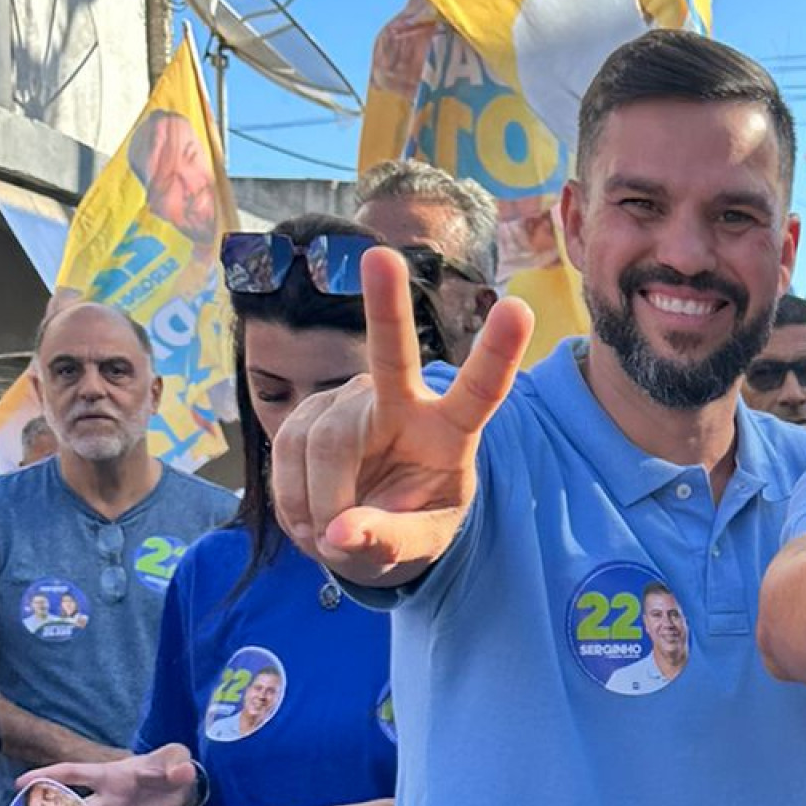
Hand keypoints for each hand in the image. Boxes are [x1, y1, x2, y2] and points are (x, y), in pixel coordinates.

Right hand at [269, 247, 531, 586]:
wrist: (367, 525)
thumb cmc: (410, 525)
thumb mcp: (418, 547)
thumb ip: (389, 543)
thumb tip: (339, 535)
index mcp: (452, 430)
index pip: (480, 389)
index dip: (498, 353)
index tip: (519, 310)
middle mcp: (404, 399)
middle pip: (389, 356)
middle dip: (385, 305)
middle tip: (381, 258)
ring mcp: (351, 399)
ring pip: (323, 441)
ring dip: (317, 503)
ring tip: (329, 536)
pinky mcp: (308, 409)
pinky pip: (287, 450)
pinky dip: (293, 498)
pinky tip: (309, 516)